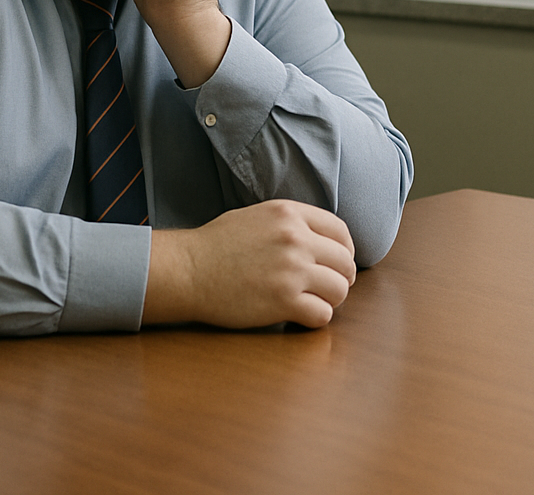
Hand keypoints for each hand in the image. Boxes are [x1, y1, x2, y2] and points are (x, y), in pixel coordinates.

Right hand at [142, 200, 357, 329]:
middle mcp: (295, 239)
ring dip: (329, 300)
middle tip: (324, 288)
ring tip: (310, 301)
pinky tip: (298, 315)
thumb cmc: (216, 245)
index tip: (335, 264)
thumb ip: (289, 223)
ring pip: (339, 290)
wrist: (188, 269)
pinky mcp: (283, 301)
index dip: (344, 251)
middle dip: (339, 278)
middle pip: (345, 263)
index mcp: (289, 214)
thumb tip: (320, 239)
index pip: (341, 232)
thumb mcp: (256, 216)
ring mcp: (291, 270)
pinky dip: (314, 319)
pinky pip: (322, 315)